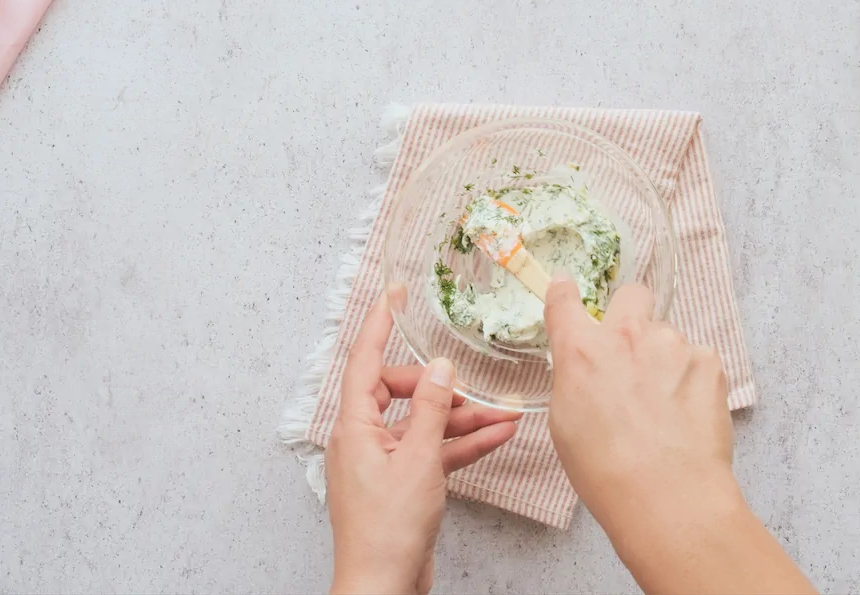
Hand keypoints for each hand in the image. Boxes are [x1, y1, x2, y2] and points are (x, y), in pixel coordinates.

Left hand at [327, 295, 520, 593]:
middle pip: (403, 392)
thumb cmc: (388, 530)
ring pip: (426, 425)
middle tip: (473, 390)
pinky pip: (435, 452)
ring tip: (506, 414)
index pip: (364, 361)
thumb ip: (433, 410)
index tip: (393, 294)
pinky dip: (463, 445)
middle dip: (443, 388)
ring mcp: (383, 462)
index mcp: (354, 426)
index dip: (380, 324)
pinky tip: (497, 436)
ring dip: (464, 419)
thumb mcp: (419, 459)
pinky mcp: (403, 484)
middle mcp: (364, 439)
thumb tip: (440, 367)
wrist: (384, 586)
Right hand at [543, 276, 738, 526]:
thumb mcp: (566, 422)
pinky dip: (693, 380)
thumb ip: (576, 378)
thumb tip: (588, 368)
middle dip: (631, 313)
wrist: (666, 494)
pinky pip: (698, 359)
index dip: (565, 292)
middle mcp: (626, 336)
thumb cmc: (607, 471)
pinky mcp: (708, 361)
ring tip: (665, 408)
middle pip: (632, 295)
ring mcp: (672, 344)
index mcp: (581, 351)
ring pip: (668, 336)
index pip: (565, 302)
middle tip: (634, 352)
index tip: (567, 289)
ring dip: (665, 359)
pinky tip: (687, 414)